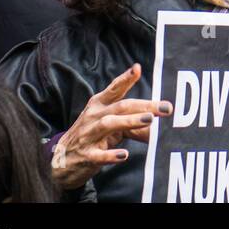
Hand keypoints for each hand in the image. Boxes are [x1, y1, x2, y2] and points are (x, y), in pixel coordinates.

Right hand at [50, 63, 171, 191]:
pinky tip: (124, 155)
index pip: (114, 89)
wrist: (61, 160)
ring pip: (109, 124)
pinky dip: (110, 155)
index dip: (125, 78)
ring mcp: (88, 135)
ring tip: (149, 120)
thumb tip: (157, 120)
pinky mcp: (86, 156)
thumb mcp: (108, 122)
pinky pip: (98, 155)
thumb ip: (131, 118)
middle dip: (144, 106)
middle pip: (120, 107)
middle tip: (166, 107)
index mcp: (99, 104)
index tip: (137, 69)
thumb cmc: (91, 135)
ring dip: (129, 121)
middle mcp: (93, 116)